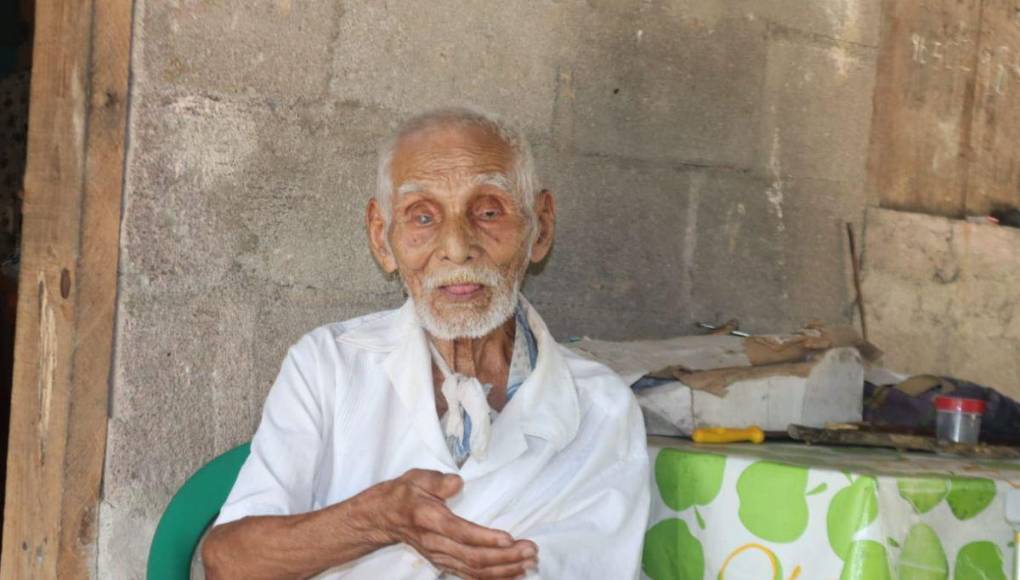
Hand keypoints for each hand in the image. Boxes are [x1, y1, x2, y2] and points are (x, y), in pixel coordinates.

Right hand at [378, 469, 538, 578]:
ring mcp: (440, 557)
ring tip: (529, 563)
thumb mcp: (416, 478)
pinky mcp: (444, 563)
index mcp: (429, 519)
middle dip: (505, 557)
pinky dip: (494, 578)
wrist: (382, 518)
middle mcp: (435, 543)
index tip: (509, 538)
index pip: (460, 533)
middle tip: (531, 550)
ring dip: (504, 570)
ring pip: (474, 571)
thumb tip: (458, 483)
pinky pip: (471, 576)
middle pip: (472, 557)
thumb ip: (437, 480)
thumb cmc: (403, 494)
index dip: (485, 538)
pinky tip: (514, 575)